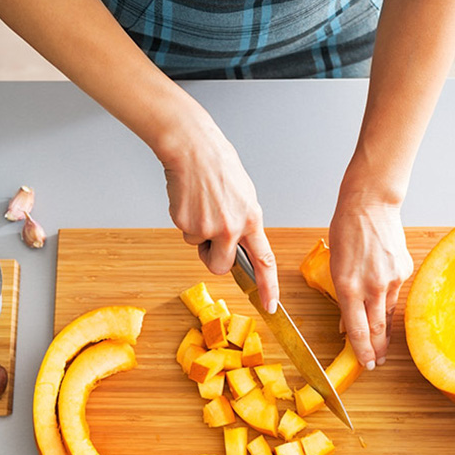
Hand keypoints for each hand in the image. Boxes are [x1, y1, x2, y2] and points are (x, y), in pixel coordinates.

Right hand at [160, 119, 278, 312]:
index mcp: (251, 219)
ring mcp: (208, 228)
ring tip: (201, 204)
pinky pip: (185, 233)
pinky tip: (189, 200)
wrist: (192, 149)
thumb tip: (238, 242)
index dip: (268, 286)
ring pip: (199, 247)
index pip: (264, 261)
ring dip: (198, 233)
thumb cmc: (218, 166)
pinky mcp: (186, 224)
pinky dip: (185, 220)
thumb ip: (244, 222)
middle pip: (221, 266)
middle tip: (209, 239)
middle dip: (213, 259)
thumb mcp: (244, 195)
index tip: (270, 305)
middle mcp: (231, 228)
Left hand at [329, 197, 412, 369]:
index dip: (362, 350)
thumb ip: (342, 296)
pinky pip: (394, 294)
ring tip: (381, 344)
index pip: (357, 329)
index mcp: (348, 286)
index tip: (366, 364)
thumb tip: (347, 321)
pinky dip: (386, 303)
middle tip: (377, 363)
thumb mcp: (334, 266)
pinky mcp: (403, 271)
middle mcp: (371, 286)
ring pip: (386, 313)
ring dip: (383, 330)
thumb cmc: (345, 232)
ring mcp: (391, 279)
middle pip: (376, 328)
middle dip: (377, 349)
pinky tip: (383, 307)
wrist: (370, 206)